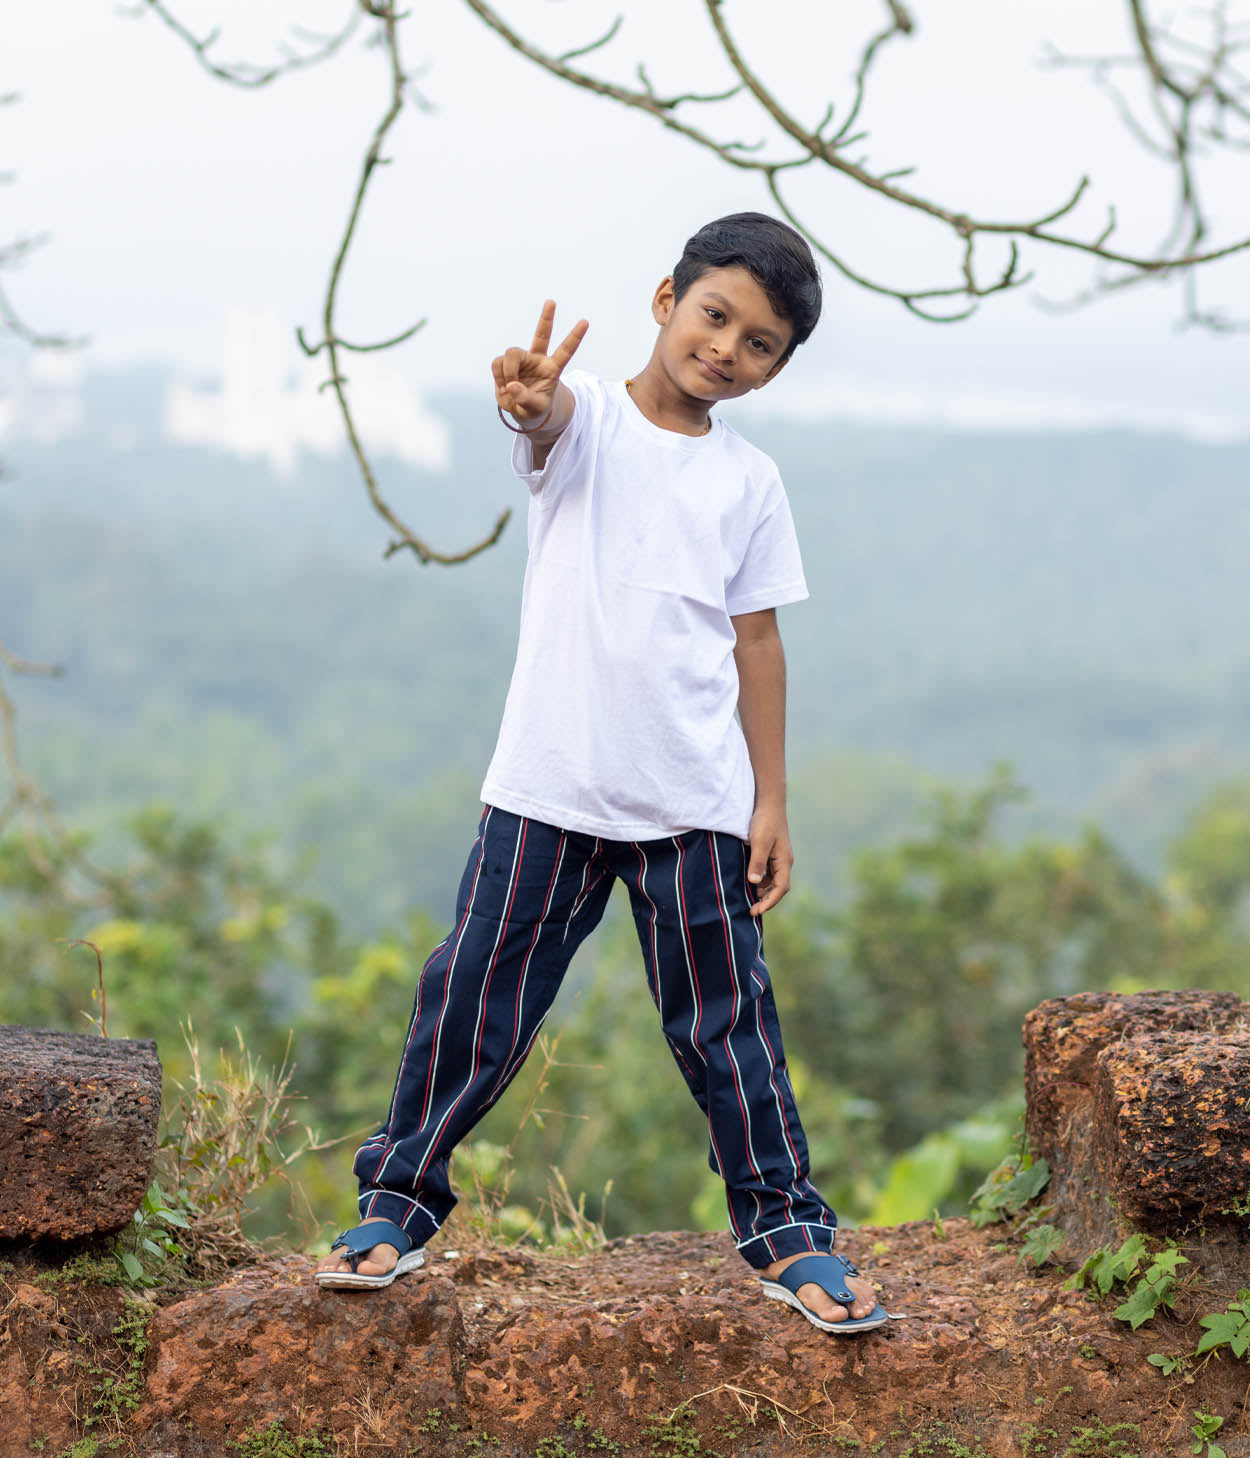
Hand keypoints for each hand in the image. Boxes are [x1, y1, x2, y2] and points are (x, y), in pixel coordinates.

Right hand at [491, 300, 587, 424]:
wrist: (520, 410)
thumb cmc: (534, 409)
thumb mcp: (534, 409)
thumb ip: (525, 399)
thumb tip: (512, 385)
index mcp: (552, 369)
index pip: (566, 351)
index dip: (575, 337)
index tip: (585, 322)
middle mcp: (537, 359)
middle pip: (541, 335)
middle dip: (546, 318)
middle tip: (552, 302)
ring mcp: (521, 360)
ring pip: (510, 355)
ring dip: (507, 373)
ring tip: (509, 389)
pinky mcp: (505, 363)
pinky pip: (497, 365)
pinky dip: (498, 378)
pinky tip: (503, 387)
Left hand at [745, 807, 793, 916]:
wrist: (769, 804)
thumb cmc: (765, 822)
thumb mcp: (759, 842)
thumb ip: (757, 862)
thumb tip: (753, 883)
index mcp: (784, 861)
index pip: (781, 888)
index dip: (770, 901)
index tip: (757, 910)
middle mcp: (784, 862)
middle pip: (778, 887)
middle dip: (766, 900)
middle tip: (751, 910)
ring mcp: (779, 858)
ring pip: (773, 881)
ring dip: (763, 891)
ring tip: (749, 899)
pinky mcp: (772, 853)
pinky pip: (768, 873)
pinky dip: (760, 881)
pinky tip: (750, 883)